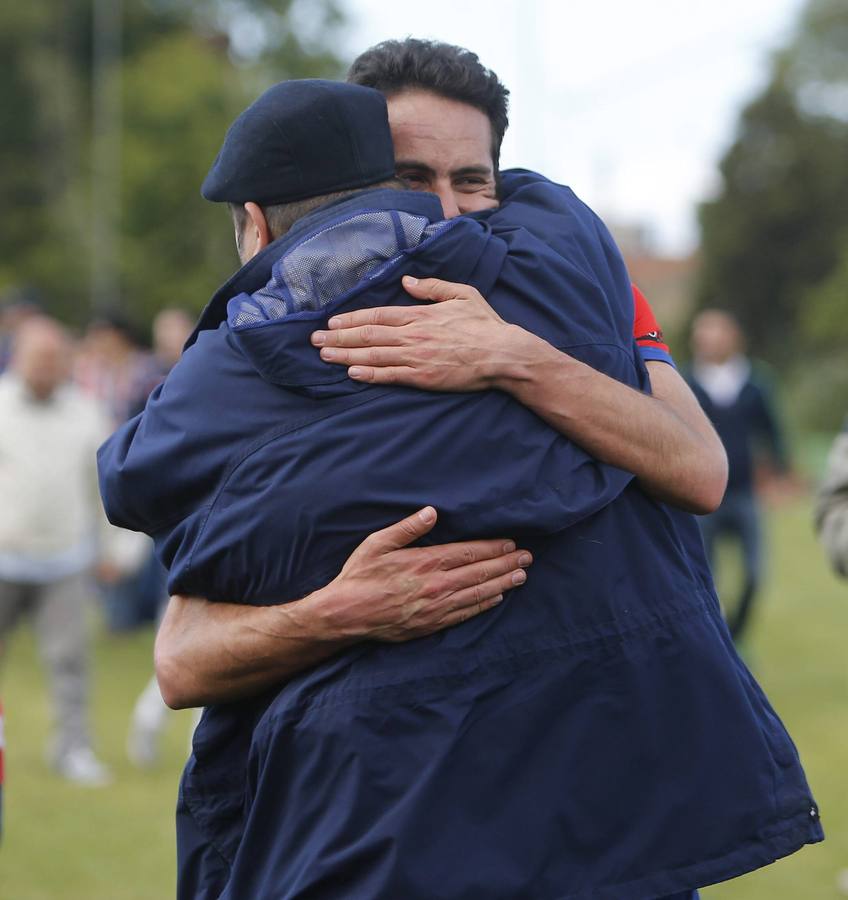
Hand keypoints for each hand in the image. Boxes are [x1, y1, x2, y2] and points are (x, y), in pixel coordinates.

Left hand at [310, 276, 521, 390]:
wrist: (502, 355)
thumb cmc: (485, 325)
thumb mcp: (462, 294)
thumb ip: (432, 287)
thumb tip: (407, 283)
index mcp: (420, 315)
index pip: (377, 316)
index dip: (351, 318)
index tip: (331, 321)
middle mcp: (413, 335)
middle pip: (367, 335)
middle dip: (338, 337)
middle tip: (314, 339)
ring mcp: (416, 357)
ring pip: (373, 355)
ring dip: (345, 355)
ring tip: (324, 354)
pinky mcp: (423, 378)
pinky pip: (390, 376)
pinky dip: (369, 374)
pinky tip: (351, 374)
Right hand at [310, 506, 531, 641]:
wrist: (346, 615)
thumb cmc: (359, 576)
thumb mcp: (377, 543)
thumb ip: (407, 527)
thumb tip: (432, 512)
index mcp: (426, 563)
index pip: (469, 553)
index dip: (493, 548)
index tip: (511, 543)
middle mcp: (436, 586)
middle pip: (480, 573)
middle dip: (506, 564)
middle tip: (528, 558)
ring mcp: (436, 608)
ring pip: (478, 594)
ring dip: (503, 584)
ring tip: (521, 576)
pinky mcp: (432, 624)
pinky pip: (465, 613)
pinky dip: (484, 605)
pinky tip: (497, 598)